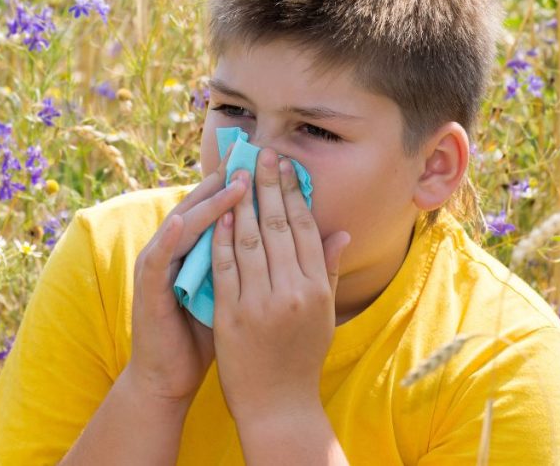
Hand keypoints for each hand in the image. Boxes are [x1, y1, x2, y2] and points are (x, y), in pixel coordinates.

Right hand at [128, 145, 245, 404]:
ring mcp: (158, 266)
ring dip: (207, 203)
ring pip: (182, 224)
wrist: (170, 377)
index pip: (222, 208)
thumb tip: (297, 240)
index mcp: (199, 249)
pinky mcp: (146, 288)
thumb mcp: (238, 293)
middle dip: (227, 180)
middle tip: (252, 155)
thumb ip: (257, 264)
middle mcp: (175, 249)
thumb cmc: (205, 335)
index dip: (244, 185)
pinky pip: (158, 258)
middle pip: (202, 206)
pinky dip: (170, 238)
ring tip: (232, 181)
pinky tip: (184, 221)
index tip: (270, 162)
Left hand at [210, 147, 350, 426]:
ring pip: (251, 241)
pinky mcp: (233, 316)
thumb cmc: (302, 357)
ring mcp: (262, 304)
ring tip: (239, 174)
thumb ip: (328, 271)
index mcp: (318, 288)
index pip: (306, 229)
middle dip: (269, 186)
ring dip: (242, 203)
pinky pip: (225, 268)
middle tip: (263, 154)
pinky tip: (218, 215)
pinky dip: (221, 238)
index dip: (294, 194)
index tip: (286, 166)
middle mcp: (294, 292)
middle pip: (279, 227)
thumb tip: (341, 233)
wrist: (277, 404)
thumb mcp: (324, 314)